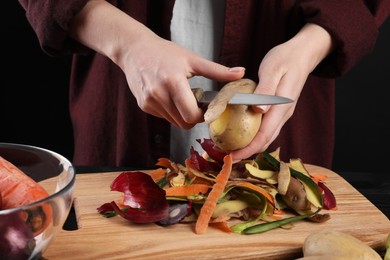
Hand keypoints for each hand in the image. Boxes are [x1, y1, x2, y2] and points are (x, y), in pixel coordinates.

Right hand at [69, 0, 244, 128]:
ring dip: (182, 114)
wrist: (134, 50)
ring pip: (174, 122)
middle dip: (194, 117)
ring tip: (182, 96)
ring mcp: (149, 102)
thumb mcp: (192, 59)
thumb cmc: (164, 52)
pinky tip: (169, 96)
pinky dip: (171, 111)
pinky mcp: (144, 105)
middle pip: (184, 123)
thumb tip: (240, 72)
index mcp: (173, 82)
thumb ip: (217, 70)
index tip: (206, 107)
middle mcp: (158, 94)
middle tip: (196, 102)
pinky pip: (164, 116)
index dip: (203, 116)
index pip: (191, 116)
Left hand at [231, 23, 333, 160]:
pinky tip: (241, 135)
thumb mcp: (273, 69)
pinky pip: (266, 128)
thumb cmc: (285, 58)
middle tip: (227, 158)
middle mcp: (283, 114)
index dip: (248, 149)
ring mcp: (282, 114)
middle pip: (265, 140)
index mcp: (282, 106)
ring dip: (250, 146)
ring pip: (266, 137)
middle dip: (247, 152)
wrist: (302, 54)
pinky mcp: (278, 111)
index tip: (232, 156)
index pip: (264, 135)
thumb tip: (258, 110)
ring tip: (231, 149)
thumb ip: (266, 89)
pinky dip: (253, 136)